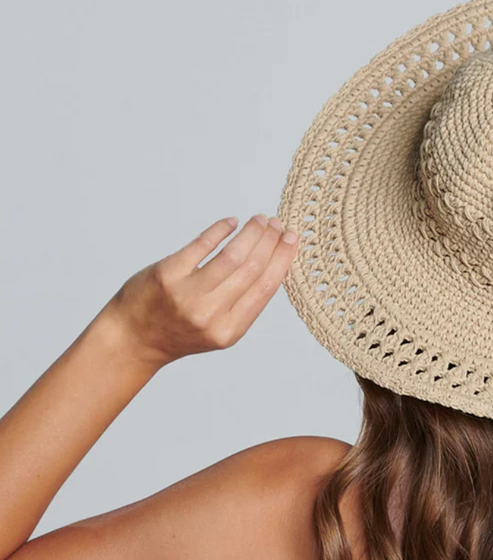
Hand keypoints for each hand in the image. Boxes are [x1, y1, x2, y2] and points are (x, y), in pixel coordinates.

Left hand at [102, 214, 298, 366]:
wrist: (132, 338)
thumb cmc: (179, 331)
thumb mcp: (218, 330)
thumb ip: (243, 304)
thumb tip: (272, 265)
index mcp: (229, 331)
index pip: (266, 288)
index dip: (282, 260)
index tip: (293, 240)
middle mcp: (210, 314)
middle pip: (252, 268)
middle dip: (270, 242)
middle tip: (278, 224)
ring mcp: (187, 294)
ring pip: (232, 256)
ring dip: (250, 233)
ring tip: (259, 220)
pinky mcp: (167, 274)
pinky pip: (201, 245)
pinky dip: (220, 230)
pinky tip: (230, 222)